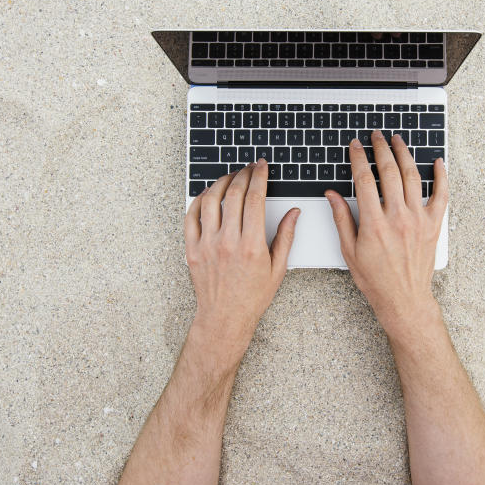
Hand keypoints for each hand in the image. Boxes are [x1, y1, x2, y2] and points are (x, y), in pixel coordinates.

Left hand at [184, 159, 300, 347]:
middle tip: (249, 167)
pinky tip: (208, 194)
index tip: (261, 167)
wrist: (225, 318)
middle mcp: (227, 242)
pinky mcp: (192, 249)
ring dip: (221, 183)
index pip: (254, 198)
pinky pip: (191, 217)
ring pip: (209, 201)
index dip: (259, 177)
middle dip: (242, 174)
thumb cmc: (252, 296)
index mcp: (251, 245)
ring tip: (230, 177)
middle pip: (233, 194)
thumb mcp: (278, 268)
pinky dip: (198, 200)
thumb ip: (286, 236)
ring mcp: (206, 245)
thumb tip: (294, 213)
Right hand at [324, 130, 448, 331]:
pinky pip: (441, 195)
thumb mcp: (349, 250)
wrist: (404, 299)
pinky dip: (441, 176)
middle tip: (376, 136)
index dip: (358, 158)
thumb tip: (332, 195)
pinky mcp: (433, 225)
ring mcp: (418, 219)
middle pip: (390, 171)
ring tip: (398, 141)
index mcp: (374, 223)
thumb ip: (341, 218)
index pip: (364, 179)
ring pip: (413, 177)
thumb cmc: (375, 279)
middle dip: (381, 149)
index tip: (355, 146)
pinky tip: (438, 162)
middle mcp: (398, 217)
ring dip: (405, 154)